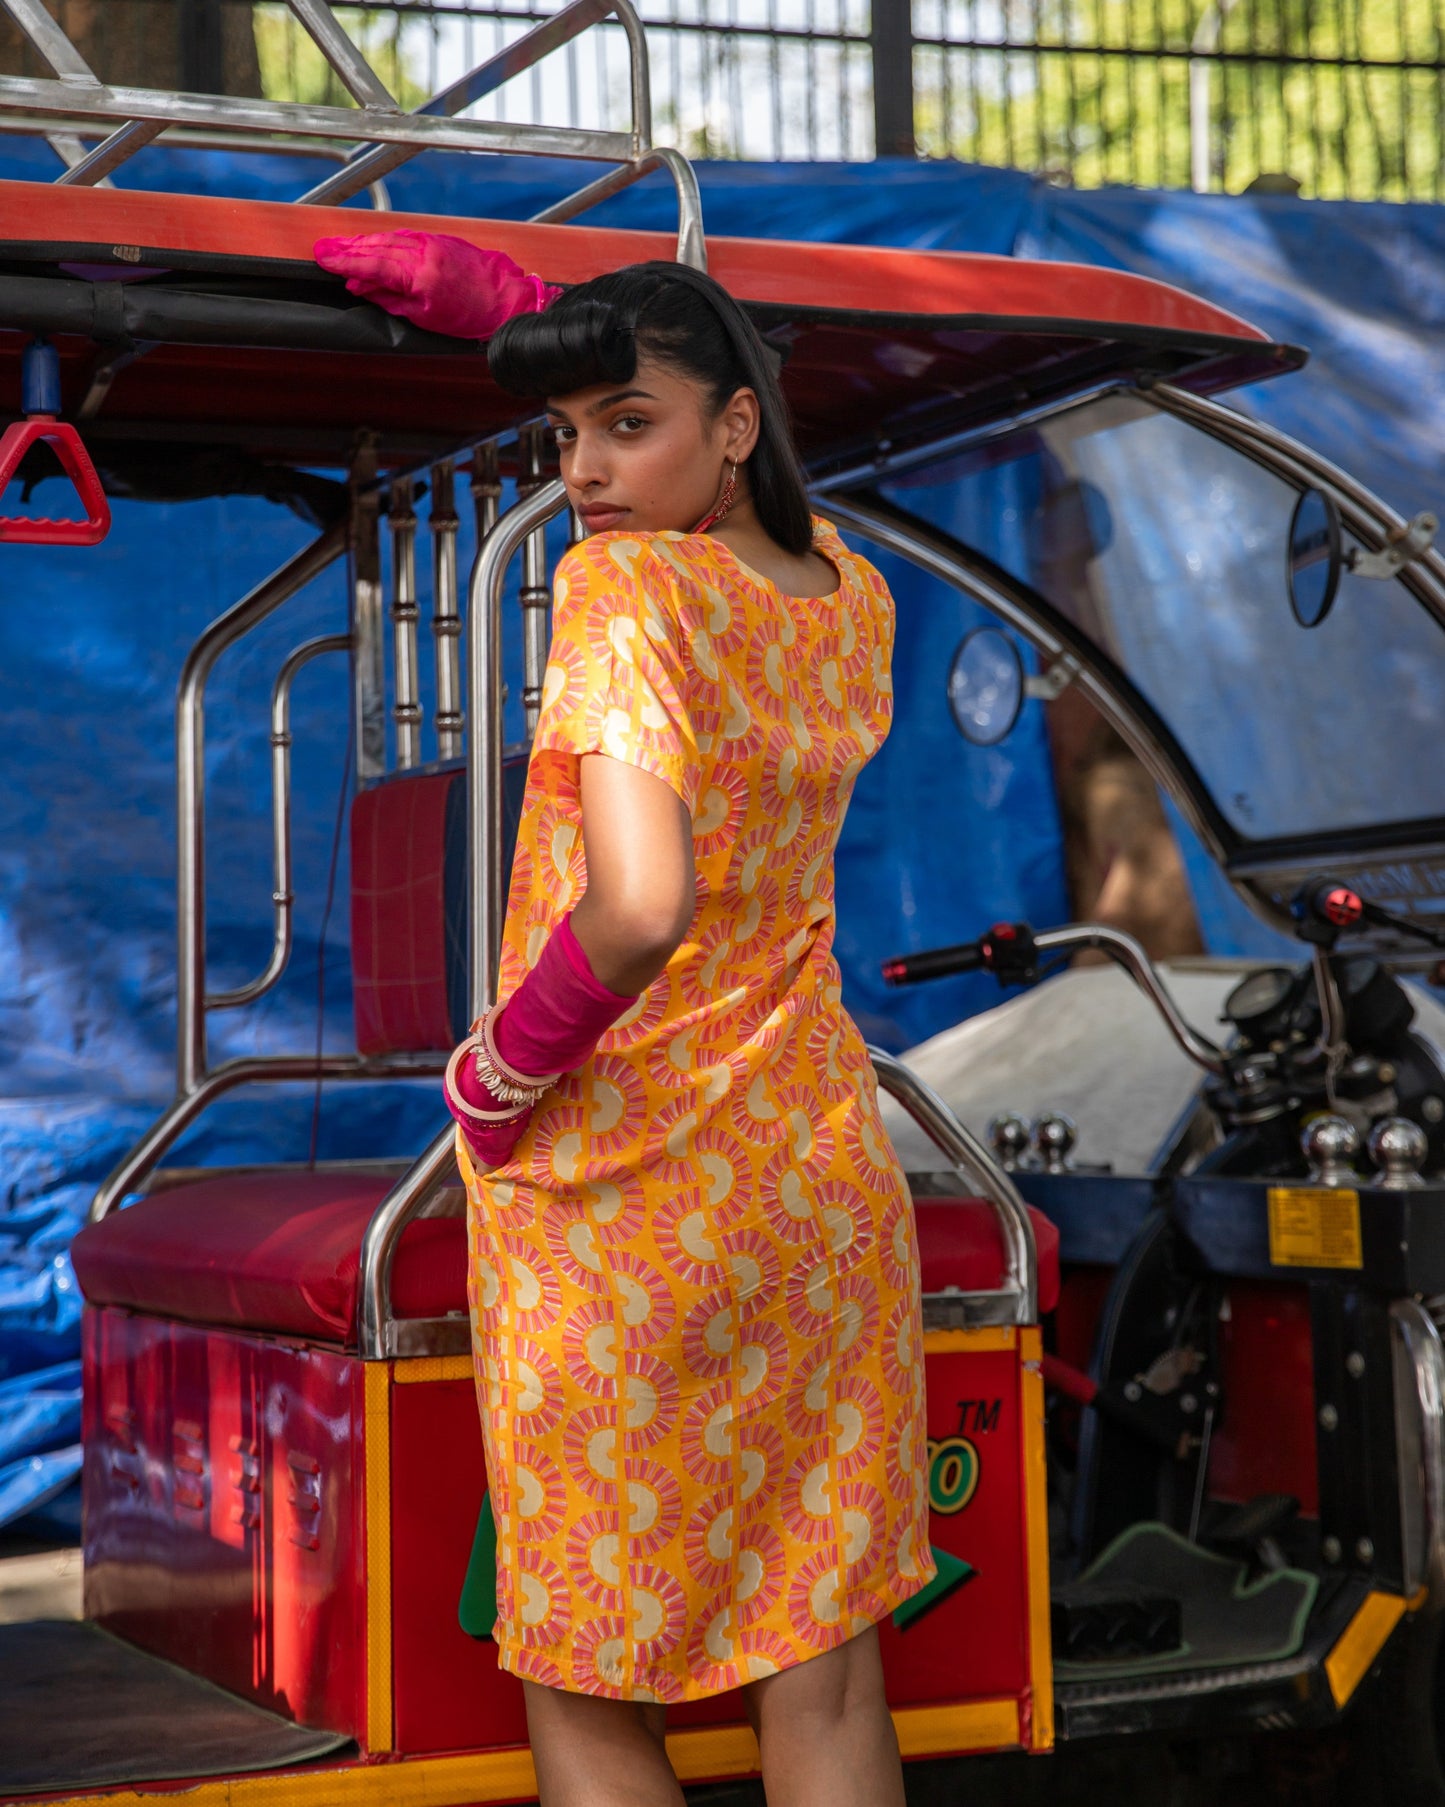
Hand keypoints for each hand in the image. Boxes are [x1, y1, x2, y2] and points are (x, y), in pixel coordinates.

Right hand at [313, 229, 557, 341]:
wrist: (505, 299)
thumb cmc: (470, 315)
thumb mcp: (425, 317)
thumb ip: (391, 299)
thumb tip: (362, 287)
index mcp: (418, 275)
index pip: (372, 264)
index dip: (345, 261)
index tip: (324, 257)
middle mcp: (423, 253)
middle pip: (376, 247)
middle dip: (347, 248)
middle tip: (323, 249)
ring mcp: (431, 243)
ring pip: (388, 239)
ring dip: (363, 243)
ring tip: (341, 247)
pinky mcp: (439, 239)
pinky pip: (404, 237)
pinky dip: (384, 240)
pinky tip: (372, 244)